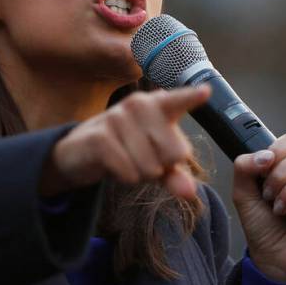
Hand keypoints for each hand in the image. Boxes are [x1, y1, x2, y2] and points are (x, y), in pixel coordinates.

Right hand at [40, 85, 211, 199]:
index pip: (178, 101)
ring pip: (150, 166)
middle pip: (174, 154)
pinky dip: (125, 177)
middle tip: (139, 157)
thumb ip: (175, 175)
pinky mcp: (100, 136)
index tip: (206, 92)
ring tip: (125, 160)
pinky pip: (129, 171)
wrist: (79, 153)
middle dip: (160, 168)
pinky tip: (114, 166)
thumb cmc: (124, 151)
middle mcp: (139, 105)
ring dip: (139, 174)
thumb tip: (190, 192)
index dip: (191, 97)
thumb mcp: (154, 163)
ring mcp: (117, 117)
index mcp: (157, 106)